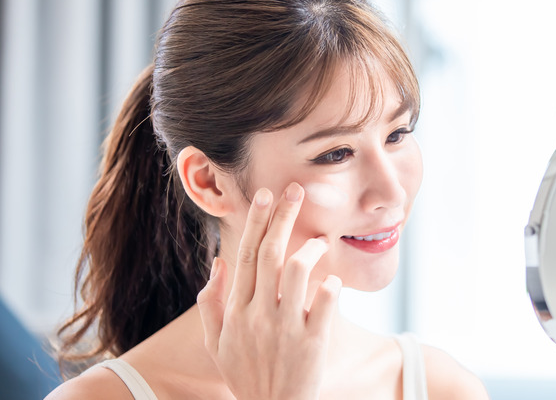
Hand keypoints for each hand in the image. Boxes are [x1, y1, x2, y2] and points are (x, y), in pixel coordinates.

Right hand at [197, 182, 341, 399]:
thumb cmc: (245, 374)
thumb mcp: (216, 344)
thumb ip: (211, 303)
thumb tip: (218, 264)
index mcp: (236, 311)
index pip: (244, 256)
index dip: (256, 222)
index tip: (266, 195)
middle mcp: (259, 315)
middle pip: (270, 254)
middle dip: (283, 217)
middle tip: (296, 191)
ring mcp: (286, 328)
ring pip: (297, 272)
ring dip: (311, 249)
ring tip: (320, 240)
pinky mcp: (312, 342)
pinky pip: (325, 304)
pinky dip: (331, 287)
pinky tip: (334, 281)